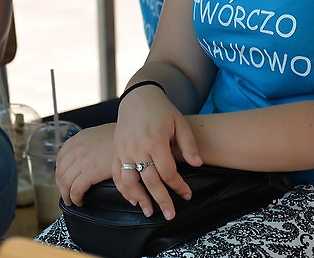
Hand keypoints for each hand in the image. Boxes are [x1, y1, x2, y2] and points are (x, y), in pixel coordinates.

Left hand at [55, 123, 115, 206]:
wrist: (133, 139)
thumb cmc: (123, 137)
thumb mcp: (101, 134)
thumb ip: (91, 143)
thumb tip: (90, 153)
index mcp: (79, 139)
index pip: (60, 158)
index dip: (60, 172)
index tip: (63, 180)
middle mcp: (77, 149)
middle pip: (60, 172)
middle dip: (61, 186)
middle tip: (66, 194)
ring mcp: (82, 160)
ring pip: (65, 183)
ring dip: (66, 195)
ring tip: (71, 201)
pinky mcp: (91, 172)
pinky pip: (75, 189)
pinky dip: (75, 198)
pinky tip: (80, 201)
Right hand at [113, 88, 201, 219]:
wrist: (138, 97)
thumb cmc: (162, 111)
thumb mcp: (180, 123)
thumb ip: (188, 145)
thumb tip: (197, 165)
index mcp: (156, 141)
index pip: (168, 172)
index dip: (179, 186)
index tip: (187, 195)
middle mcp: (137, 148)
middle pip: (150, 181)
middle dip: (162, 200)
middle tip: (170, 215)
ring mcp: (124, 150)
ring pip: (130, 182)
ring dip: (140, 199)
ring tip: (150, 212)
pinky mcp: (116, 151)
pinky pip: (116, 175)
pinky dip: (124, 190)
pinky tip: (133, 200)